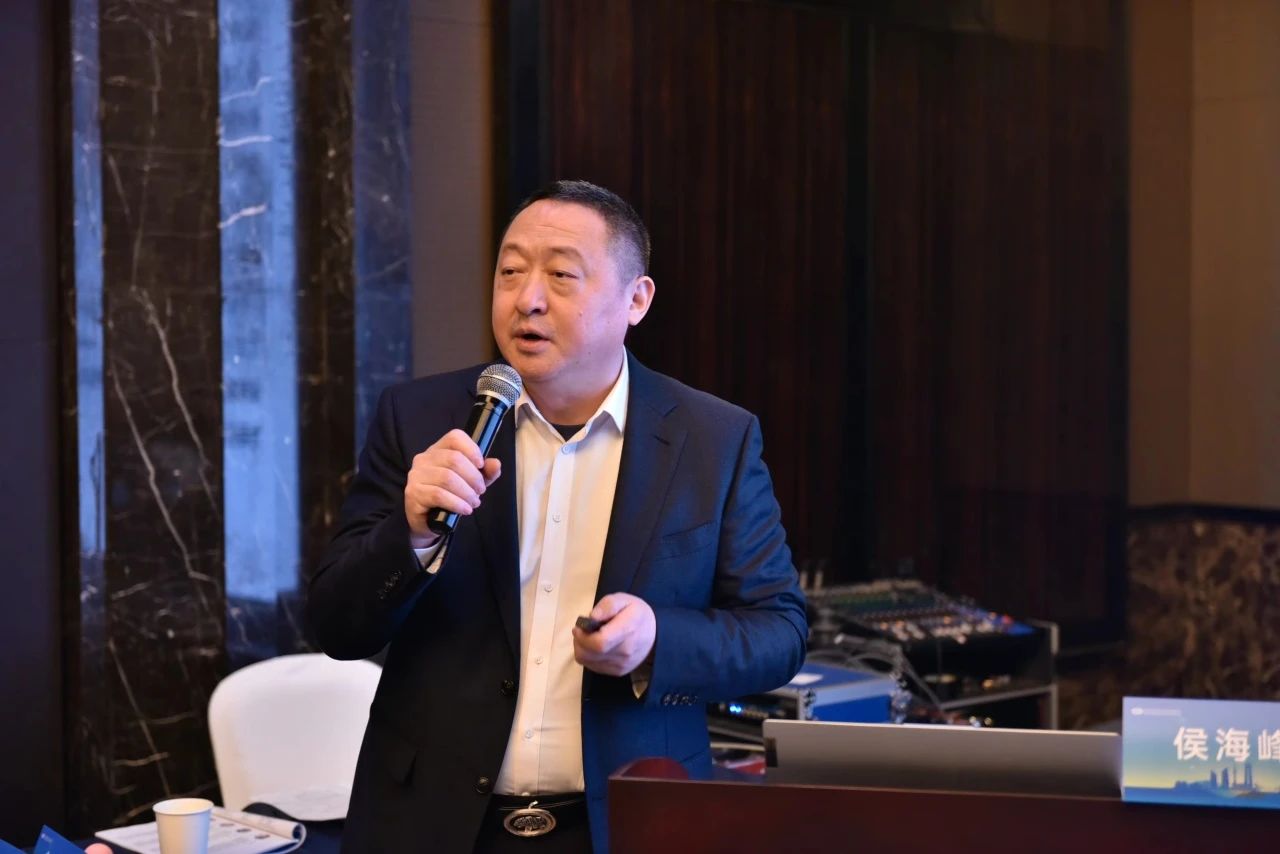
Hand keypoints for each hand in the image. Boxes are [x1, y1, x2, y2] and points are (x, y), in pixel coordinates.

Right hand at [404, 429, 501, 547]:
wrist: (427, 521)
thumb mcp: (471, 483)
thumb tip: (495, 464)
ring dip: (466, 492)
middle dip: (473, 477)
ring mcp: (416, 475)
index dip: (472, 449)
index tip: (481, 465)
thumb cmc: (448, 497)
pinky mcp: (413, 493)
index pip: (454, 437)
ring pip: (447, 478)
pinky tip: (464, 509)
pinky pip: (438, 495)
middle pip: (454, 459)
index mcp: (438, 450)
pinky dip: (457, 503)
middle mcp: (424, 459)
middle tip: (480, 491)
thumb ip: (485, 473)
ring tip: (473, 502)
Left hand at [572, 593, 655, 676]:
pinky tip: (594, 647)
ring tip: (588, 637)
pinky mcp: (618, 672)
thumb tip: (592, 617)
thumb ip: (607, 605)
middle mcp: (625, 652)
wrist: (655, 634)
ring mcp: (621, 665)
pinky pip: (593, 667)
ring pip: (588, 661)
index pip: (600, 642)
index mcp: (628, 630)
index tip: (579, 627)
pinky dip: (588, 656)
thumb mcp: (624, 600)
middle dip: (579, 641)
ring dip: (581, 649)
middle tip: (581, 631)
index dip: (583, 636)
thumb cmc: (636, 614)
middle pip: (590, 654)